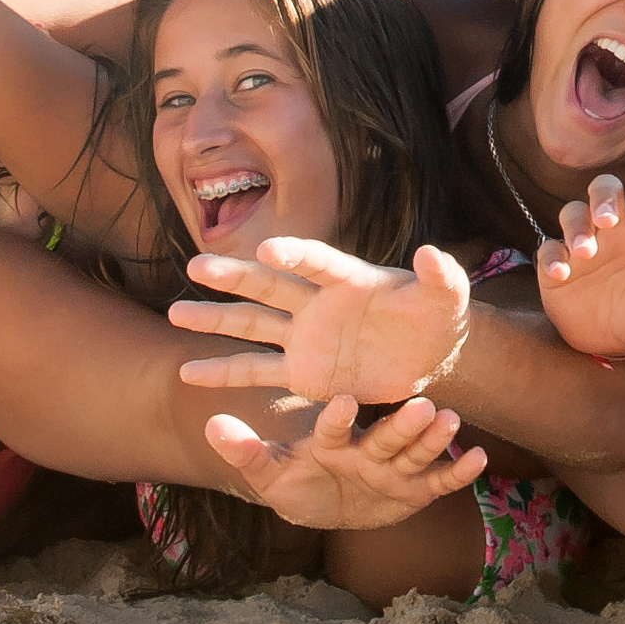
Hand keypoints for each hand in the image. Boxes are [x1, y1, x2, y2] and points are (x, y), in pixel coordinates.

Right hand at [172, 238, 471, 403]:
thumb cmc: (438, 318)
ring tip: (175, 313)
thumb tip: (431, 253)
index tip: (267, 249)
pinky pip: (258, 371)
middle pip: (270, 286)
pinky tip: (187, 373)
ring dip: (215, 320)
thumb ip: (442, 276)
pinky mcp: (302, 373)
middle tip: (195, 267)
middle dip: (235, 277)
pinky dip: (224, 373)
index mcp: (351, 279)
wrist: (429, 356)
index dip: (296, 253)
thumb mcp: (449, 298)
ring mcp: (305, 337)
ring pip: (252, 326)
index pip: (318, 261)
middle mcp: (318, 303)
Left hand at [207, 394, 485, 530]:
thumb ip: (246, 451)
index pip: (335, 426)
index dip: (337, 417)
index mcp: (331, 439)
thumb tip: (212, 426)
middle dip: (402, 424)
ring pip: (416, 451)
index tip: (339, 401)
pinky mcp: (414, 489)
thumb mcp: (269, 475)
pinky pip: (439, 481)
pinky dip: (459, 472)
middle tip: (421, 405)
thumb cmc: (297, 485)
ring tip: (452, 420)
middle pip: (386, 436)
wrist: (324, 507)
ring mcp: (393, 468)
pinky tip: (482, 459)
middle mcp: (367, 448)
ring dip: (434, 438)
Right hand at [536, 173, 624, 356]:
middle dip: (603, 197)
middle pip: (605, 189)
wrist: (615, 342)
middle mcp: (614, 229)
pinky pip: (548, 249)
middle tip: (606, 220)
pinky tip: (561, 274)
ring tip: (585, 253)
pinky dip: (551, 258)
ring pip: (573, 213)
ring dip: (577, 227)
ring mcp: (584, 243)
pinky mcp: (558, 264)